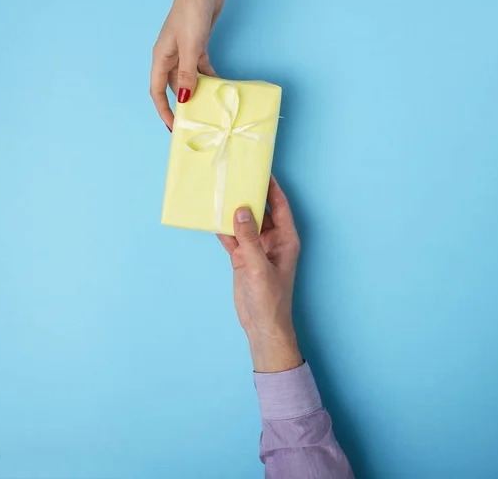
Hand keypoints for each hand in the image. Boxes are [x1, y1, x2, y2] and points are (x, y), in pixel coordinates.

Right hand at [151, 0, 224, 129]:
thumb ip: (187, 73)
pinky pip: (201, 68)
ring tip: (209, 107)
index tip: (174, 126)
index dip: (164, 110)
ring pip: (188, 79)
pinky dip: (209, 77)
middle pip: (173, 87)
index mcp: (161, 57)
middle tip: (196, 122)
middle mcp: (170, 56)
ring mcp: (185, 50)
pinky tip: (220, 87)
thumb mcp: (190, 46)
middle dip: (182, 105)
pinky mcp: (198, 45)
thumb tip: (183, 99)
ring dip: (197, 91)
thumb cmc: (191, 11)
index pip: (157, 91)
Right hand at [218, 177, 302, 372]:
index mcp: (286, 239)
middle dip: (249, 195)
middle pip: (261, 211)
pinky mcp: (243, 257)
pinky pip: (232, 237)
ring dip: (233, 211)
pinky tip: (211, 218)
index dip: (272, 188)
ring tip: (220, 192)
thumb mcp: (259, 266)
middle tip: (235, 177)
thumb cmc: (270, 299)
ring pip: (244, 223)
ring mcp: (256, 248)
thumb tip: (241, 210)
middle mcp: (272, 240)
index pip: (280, 206)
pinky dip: (223, 229)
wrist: (261, 326)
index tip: (261, 170)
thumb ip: (249, 238)